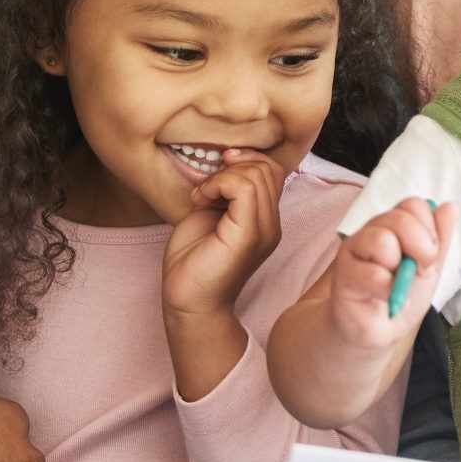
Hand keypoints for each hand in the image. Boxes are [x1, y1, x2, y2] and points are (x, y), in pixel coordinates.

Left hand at [162, 151, 285, 318]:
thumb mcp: (212, 214)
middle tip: (207, 188)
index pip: (272, 171)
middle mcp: (271, 224)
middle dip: (232, 166)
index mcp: (264, 219)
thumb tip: (226, 161)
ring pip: (257, 174)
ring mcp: (264, 230)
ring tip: (202, 197)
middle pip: (267, 168)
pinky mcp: (249, 235)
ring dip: (222, 176)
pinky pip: (244, 188)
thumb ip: (225, 191)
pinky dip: (217, 184)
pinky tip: (201, 201)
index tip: (216, 172)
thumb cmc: (194, 261)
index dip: (245, 160)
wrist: (188, 301)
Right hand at [329, 197, 456, 348]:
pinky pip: (374, 274)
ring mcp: (354, 250)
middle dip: (422, 248)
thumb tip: (450, 206)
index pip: (413, 205)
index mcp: (393, 224)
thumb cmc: (402, 295)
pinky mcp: (344, 275)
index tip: (430, 257)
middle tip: (420, 272)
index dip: (430, 230)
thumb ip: (440, 238)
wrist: (382, 330)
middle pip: (399, 219)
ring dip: (399, 269)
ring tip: (397, 285)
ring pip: (382, 240)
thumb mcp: (430, 266)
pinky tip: (389, 299)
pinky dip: (390, 291)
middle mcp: (371, 230)